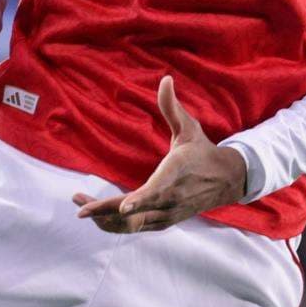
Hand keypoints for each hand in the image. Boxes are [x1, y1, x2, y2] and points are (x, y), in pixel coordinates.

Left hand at [72, 75, 246, 232]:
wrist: (226, 180)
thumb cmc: (202, 151)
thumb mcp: (189, 127)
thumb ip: (172, 107)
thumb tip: (165, 78)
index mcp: (175, 174)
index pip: (156, 190)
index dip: (140, 200)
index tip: (125, 207)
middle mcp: (170, 198)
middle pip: (135, 213)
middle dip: (105, 210)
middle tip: (79, 206)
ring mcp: (167, 214)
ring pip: (132, 225)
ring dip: (105, 219)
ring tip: (82, 208)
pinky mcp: (163, 221)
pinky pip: (136, 228)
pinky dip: (115, 226)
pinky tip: (98, 217)